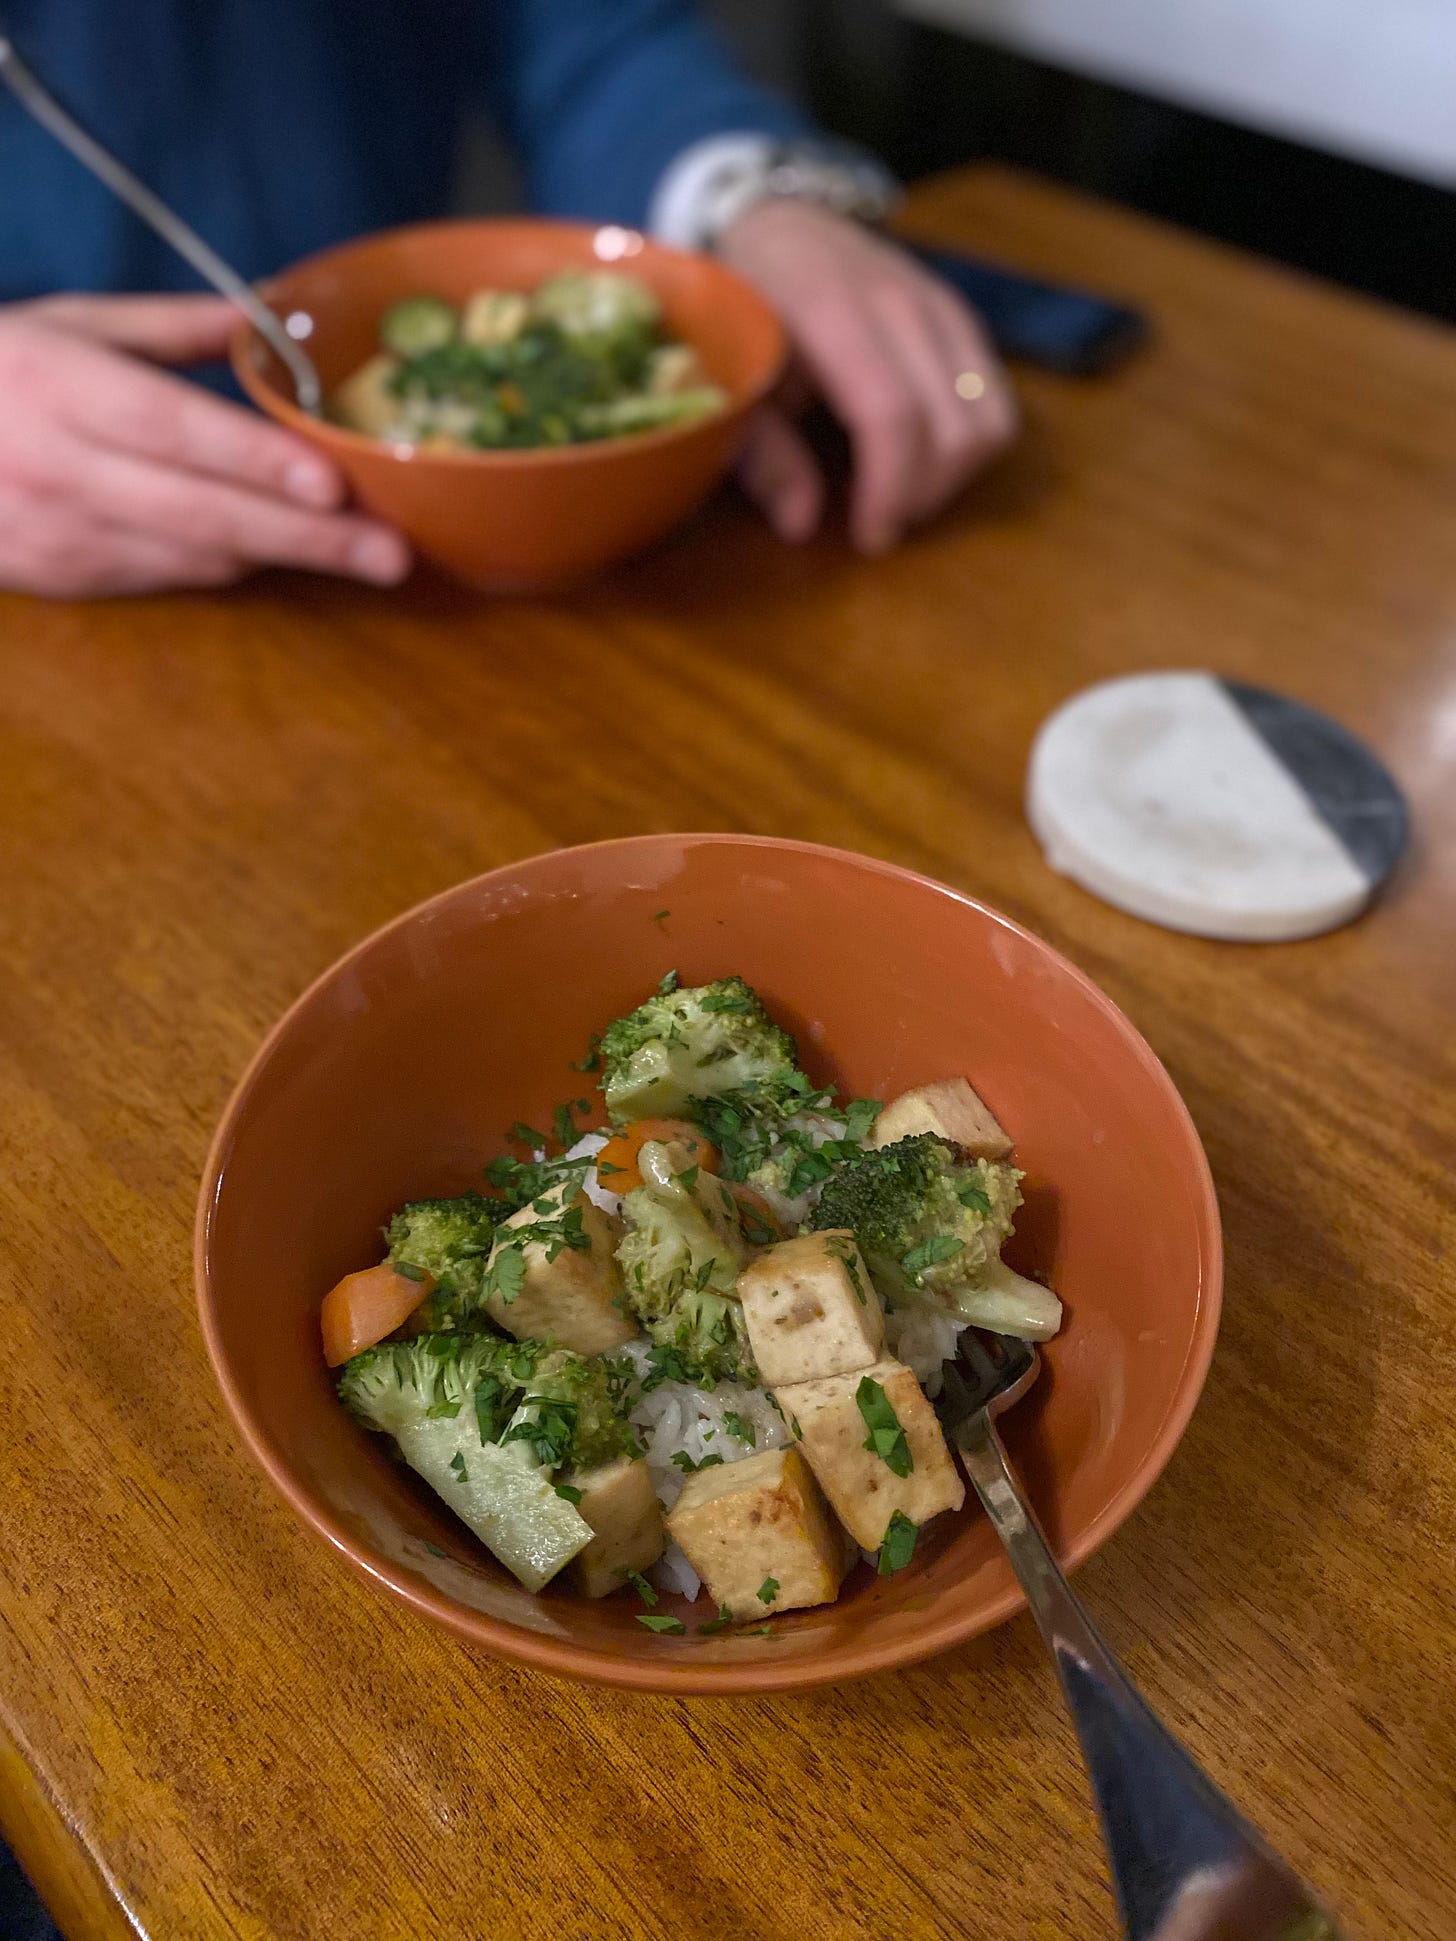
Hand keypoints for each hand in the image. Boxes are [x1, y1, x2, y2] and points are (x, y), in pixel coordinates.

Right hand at [0, 294, 410, 597]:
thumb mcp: (68, 324)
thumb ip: (172, 327)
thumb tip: (266, 312)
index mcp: (60, 385)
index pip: (175, 431)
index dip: (257, 463)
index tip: (332, 484)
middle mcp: (59, 467)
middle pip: (203, 514)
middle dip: (308, 539)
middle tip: (392, 556)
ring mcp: (59, 536)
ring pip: (195, 555)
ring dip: (280, 554)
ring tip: (361, 553)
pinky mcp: (62, 582)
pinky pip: (167, 577)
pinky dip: (225, 562)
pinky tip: (271, 549)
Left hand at [717, 199, 1017, 553]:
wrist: (779, 224)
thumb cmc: (747, 313)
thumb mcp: (735, 382)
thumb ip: (763, 453)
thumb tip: (800, 526)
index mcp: (832, 313)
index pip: (893, 416)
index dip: (889, 489)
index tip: (869, 535)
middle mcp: (901, 302)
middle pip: (953, 427)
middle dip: (922, 495)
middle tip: (879, 521)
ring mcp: (941, 305)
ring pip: (990, 418)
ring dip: (955, 476)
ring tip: (904, 492)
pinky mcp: (963, 317)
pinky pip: (997, 398)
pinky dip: (972, 444)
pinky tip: (925, 457)